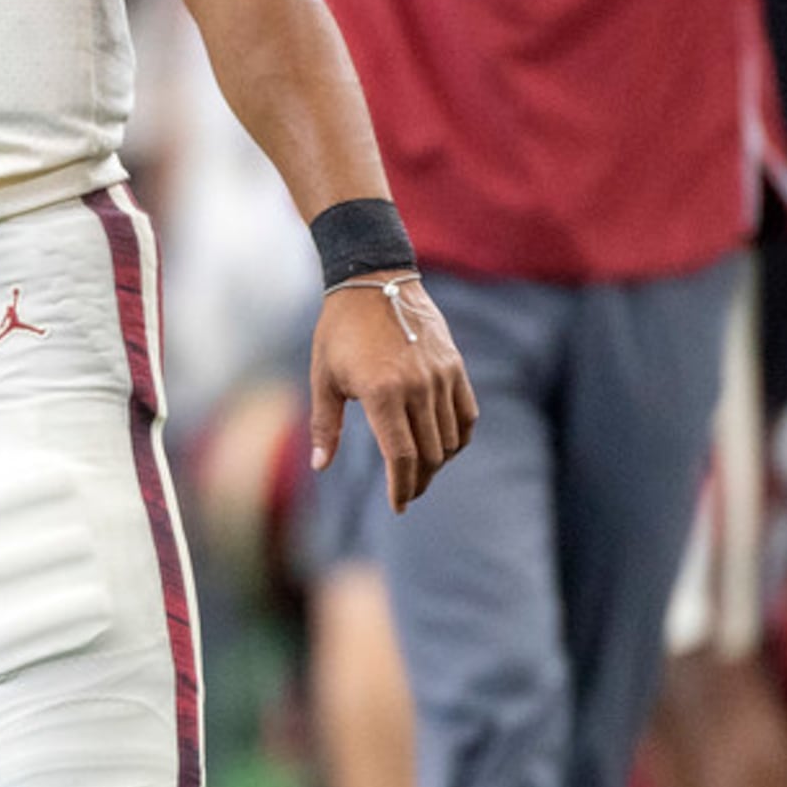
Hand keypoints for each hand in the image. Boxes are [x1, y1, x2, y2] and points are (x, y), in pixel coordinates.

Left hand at [308, 274, 476, 512]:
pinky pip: (466, 415)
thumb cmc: (339, 329)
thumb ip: (325, 424)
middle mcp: (416, 387)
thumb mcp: (323, 376)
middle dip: (417, 481)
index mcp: (381, 392)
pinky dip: (457, 438)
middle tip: (406, 492)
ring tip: (419, 471)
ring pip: (448, 439)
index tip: (398, 505)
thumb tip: (319, 465)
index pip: (401, 457)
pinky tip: (442, 447)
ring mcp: (440, 376)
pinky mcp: (455, 366)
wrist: (373, 281)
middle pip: (428, 455)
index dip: (401, 488)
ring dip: (436, 463)